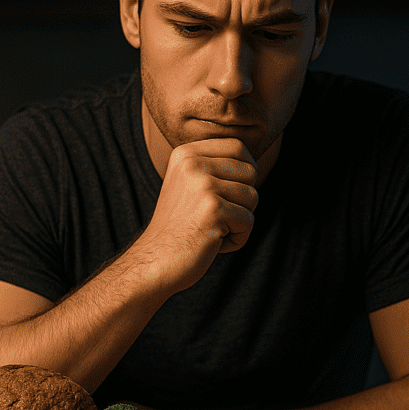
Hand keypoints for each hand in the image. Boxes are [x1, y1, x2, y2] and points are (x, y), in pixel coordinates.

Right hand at [133, 138, 258, 293]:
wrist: (154, 262)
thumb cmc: (179, 228)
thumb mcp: (189, 185)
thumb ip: (214, 168)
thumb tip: (254, 163)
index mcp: (186, 154)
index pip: (238, 146)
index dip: (246, 170)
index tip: (231, 193)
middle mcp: (193, 164)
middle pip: (250, 171)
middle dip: (244, 198)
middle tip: (219, 216)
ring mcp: (203, 186)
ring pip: (252, 197)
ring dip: (240, 221)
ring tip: (212, 229)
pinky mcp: (214, 210)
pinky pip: (249, 221)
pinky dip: (237, 238)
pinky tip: (213, 243)